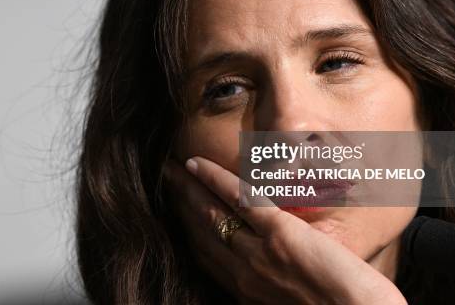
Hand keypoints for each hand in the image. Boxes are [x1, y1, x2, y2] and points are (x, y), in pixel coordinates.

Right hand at [163, 156, 406, 304]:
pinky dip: (216, 180)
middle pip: (200, 233)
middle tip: (165, 180)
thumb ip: (270, 287)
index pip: (205, 255)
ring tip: (173, 169)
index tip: (176, 209)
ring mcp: (258, 254)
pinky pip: (239, 201)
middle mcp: (244, 275)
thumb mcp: (289, 304)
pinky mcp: (281, 235)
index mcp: (247, 292)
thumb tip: (263, 269)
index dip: (187, 229)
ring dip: (187, 189)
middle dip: (179, 204)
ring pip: (210, 215)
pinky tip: (199, 164)